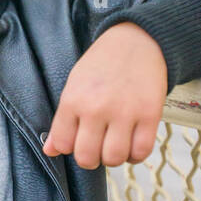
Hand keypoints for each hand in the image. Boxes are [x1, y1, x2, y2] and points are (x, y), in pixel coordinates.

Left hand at [43, 22, 166, 168]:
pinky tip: (132, 144)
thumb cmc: (102, 65)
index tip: (79, 139)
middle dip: (91, 158)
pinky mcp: (150, 115)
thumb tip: (50, 151)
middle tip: (97, 146)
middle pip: (87, 157)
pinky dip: (135, 155)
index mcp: (73, 100)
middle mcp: (96, 108)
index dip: (70, 147)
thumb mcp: (74, 86)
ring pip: (113, 158)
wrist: (136, 42)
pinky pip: (141, 152)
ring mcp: (124, 112)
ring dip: (113, 158)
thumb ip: (62, 121)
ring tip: (115, 144)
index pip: (63, 145)